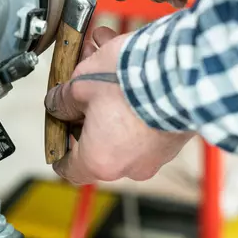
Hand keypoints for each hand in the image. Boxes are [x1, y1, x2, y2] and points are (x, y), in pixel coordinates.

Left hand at [44, 27, 193, 184]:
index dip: (59, 146)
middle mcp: (129, 166)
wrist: (178, 71)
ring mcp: (155, 155)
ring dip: (114, 105)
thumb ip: (63, 100)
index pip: (69, 168)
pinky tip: (131, 71)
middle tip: (83, 88)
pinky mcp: (174, 139)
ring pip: (124, 131)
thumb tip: (58, 103)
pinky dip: (137, 103)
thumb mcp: (81, 84)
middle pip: (98, 145)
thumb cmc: (129, 82)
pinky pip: (148, 124)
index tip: (59, 129)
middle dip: (89, 114)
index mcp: (99, 160)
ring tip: (108, 68)